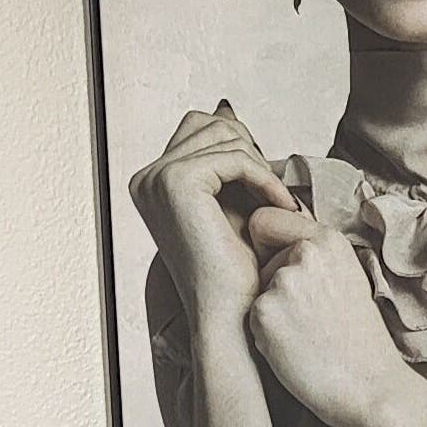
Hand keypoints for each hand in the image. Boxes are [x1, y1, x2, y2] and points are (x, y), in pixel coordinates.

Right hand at [130, 105, 292, 335]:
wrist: (232, 316)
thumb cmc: (236, 270)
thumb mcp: (228, 203)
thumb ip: (223, 162)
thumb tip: (226, 110)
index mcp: (151, 183)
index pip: (200, 129)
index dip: (240, 149)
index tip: (266, 187)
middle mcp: (146, 179)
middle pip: (209, 123)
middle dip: (249, 151)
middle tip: (275, 193)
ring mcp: (156, 179)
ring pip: (223, 134)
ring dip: (260, 166)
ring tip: (279, 204)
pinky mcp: (176, 183)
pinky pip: (233, 156)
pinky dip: (264, 177)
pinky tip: (279, 206)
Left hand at [243, 205, 412, 426]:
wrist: (370, 388)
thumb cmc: (359, 340)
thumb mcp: (347, 278)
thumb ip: (313, 254)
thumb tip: (272, 235)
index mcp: (328, 239)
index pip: (265, 219)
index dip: (266, 244)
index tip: (281, 267)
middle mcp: (304, 253)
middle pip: (257, 256)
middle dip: (271, 279)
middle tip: (307, 314)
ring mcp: (282, 282)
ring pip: (254, 287)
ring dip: (271, 309)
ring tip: (305, 333)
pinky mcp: (264, 313)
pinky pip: (251, 316)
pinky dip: (266, 334)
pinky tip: (294, 348)